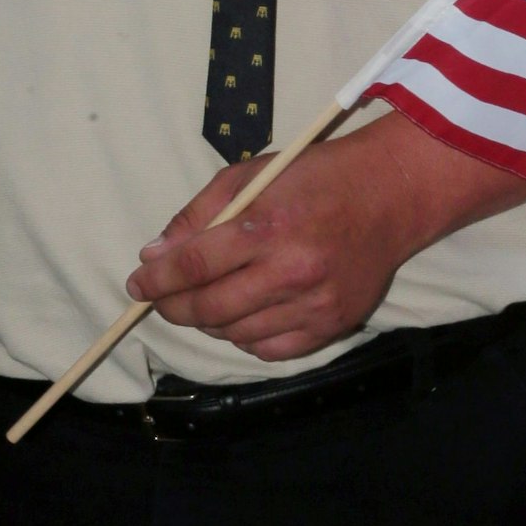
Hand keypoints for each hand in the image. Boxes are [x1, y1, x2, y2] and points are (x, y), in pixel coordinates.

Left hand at [122, 110, 525, 361]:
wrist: (389, 194)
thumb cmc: (313, 176)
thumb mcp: (248, 175)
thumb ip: (198, 214)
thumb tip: (154, 254)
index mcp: (264, 226)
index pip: (193, 267)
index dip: (156, 281)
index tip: (136, 285)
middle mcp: (290, 271)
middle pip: (210, 308)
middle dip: (172, 307)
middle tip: (159, 299)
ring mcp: (314, 303)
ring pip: (237, 333)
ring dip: (208, 322)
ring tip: (201, 302)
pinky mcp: (334, 324)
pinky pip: (272, 349)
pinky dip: (246, 338)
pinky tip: (241, 316)